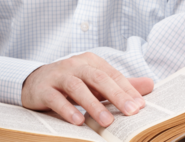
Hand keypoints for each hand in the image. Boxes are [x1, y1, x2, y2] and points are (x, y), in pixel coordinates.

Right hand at [22, 52, 153, 126]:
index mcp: (91, 62)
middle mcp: (75, 65)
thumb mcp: (95, 82)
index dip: (127, 90)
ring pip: (77, 88)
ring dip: (93, 105)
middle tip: (131, 112)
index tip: (140, 106)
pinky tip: (78, 121)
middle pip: (98, 78)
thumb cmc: (70, 82)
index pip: (113, 74)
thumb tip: (150, 85)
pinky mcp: (43, 89)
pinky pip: (56, 99)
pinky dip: (67, 109)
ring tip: (106, 122)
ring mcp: (58, 76)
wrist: (34, 81)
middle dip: (116, 95)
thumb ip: (121, 84)